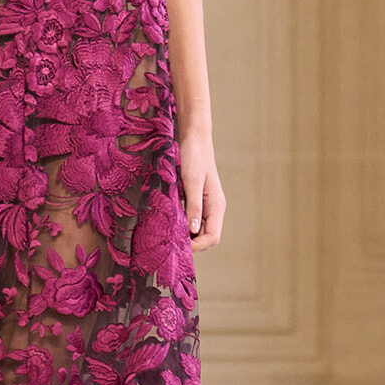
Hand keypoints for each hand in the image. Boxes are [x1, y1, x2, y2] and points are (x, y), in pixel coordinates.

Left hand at [180, 131, 224, 252]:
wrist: (194, 139)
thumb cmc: (194, 157)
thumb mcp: (192, 182)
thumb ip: (193, 206)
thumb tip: (192, 230)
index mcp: (217, 206)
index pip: (213, 237)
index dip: (198, 245)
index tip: (180, 246)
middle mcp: (214, 208)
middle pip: (206, 236)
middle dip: (191, 242)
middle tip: (170, 242)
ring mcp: (206, 204)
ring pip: (198, 229)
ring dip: (186, 234)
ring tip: (168, 233)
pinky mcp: (197, 199)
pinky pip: (192, 218)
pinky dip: (183, 223)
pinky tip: (170, 220)